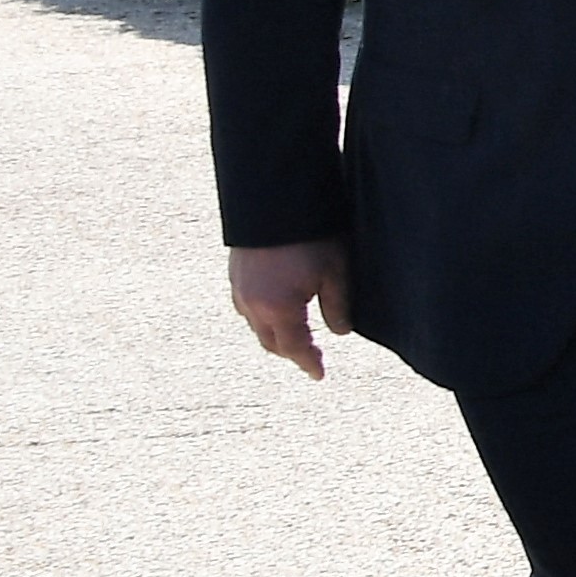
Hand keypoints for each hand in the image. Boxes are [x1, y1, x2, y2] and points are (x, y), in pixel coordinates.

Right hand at [226, 241, 350, 379]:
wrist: (272, 202)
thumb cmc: (309, 236)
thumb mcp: (334, 271)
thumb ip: (338, 306)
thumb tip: (340, 332)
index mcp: (278, 309)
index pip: (294, 348)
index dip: (308, 362)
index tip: (319, 374)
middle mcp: (252, 305)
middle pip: (270, 342)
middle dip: (290, 352)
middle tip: (310, 357)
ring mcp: (239, 290)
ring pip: (256, 326)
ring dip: (274, 335)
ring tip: (295, 336)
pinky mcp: (235, 275)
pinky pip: (246, 308)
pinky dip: (262, 317)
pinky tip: (276, 311)